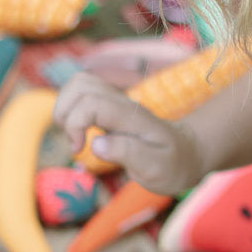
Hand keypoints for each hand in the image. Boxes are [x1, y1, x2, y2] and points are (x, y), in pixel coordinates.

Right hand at [52, 71, 204, 195]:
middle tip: (76, 142)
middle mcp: (123, 104)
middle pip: (80, 83)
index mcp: (133, 116)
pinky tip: (81, 134)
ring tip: (75, 137)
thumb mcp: (156, 168)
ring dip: (64, 109)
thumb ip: (128, 154)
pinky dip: (71, 111)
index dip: (75, 123)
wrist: (187, 155)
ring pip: (79, 83)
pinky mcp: (110, 108)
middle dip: (64, 113)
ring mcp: (116, 102)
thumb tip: (96, 144)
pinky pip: (83, 94)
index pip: (92, 102)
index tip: (79, 149)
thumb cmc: (172, 165)